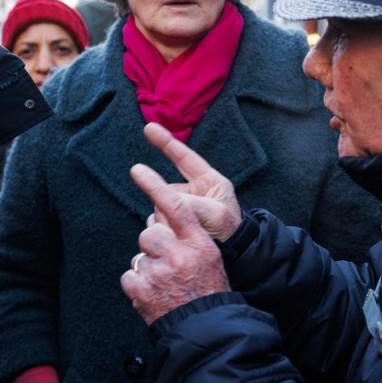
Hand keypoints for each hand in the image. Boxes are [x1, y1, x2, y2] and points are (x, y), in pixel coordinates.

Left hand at [121, 162, 230, 324]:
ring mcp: (158, 273)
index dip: (155, 186)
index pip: (175, 207)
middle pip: (149, 232)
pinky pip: (130, 275)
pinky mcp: (141, 290)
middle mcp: (178, 255)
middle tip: (168, 264)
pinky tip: (155, 295)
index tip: (138, 169)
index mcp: (198, 243)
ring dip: (148, 267)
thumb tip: (161, 215)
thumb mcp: (210, 258)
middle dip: (154, 244)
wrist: (205, 330)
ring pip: (140, 255)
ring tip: (165, 284)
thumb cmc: (208, 291)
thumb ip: (187, 235)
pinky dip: (138, 284)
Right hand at [141, 122, 241, 240]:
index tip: (149, 127)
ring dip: (165, 220)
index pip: (184, 157)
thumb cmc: (229, 231)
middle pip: (166, 188)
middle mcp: (193, 191)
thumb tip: (166, 202)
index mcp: (209, 181)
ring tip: (184, 234)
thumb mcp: (216, 216)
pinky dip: (162, 229)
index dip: (166, 142)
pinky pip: (158, 221)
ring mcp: (183, 206)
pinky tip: (174, 238)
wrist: (232, 255)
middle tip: (177, 212)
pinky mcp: (173, 222)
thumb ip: (191, 204)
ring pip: (160, 207)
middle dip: (165, 202)